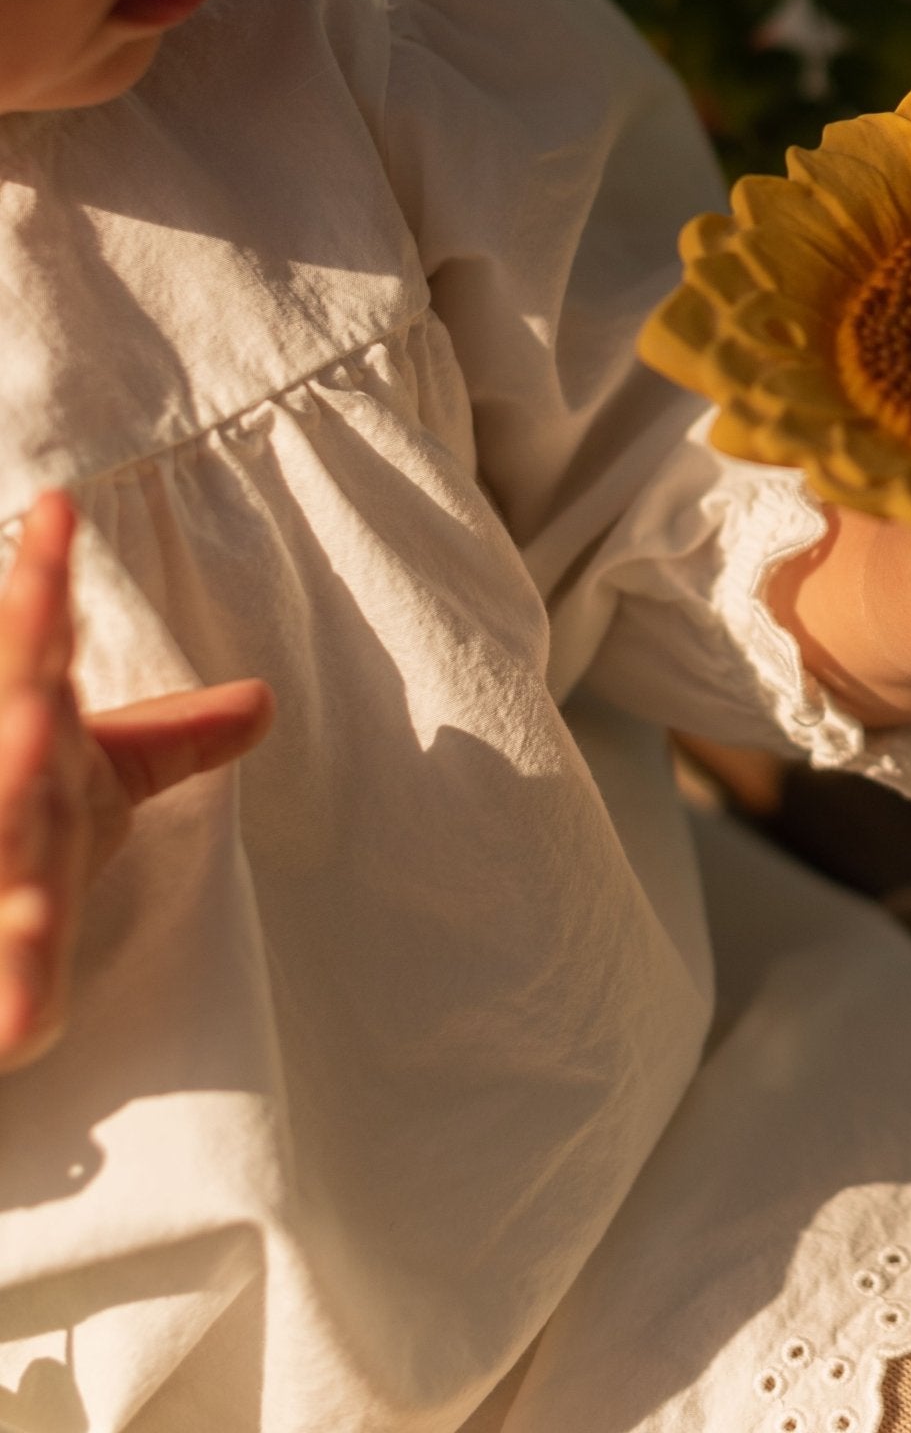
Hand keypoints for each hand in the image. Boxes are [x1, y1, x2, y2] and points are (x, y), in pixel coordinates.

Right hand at [0, 491, 273, 1072]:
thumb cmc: (24, 844)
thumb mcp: (95, 785)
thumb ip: (170, 740)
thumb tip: (262, 701)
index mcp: (25, 730)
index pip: (30, 647)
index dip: (39, 583)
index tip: (57, 507)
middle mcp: (3, 784)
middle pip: (13, 732)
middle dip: (18, 723)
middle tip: (37, 711)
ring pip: (2, 858)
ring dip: (15, 873)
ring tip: (36, 897)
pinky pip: (8, 981)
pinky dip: (17, 993)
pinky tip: (24, 1023)